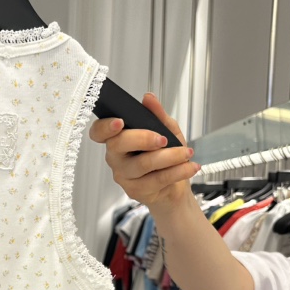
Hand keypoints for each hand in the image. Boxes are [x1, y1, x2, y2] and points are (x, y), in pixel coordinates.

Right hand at [89, 93, 199, 208]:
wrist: (174, 187)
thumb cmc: (166, 155)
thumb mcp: (167, 130)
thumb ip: (157, 114)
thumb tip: (148, 98)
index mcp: (117, 138)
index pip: (98, 132)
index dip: (105, 126)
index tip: (120, 122)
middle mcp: (115, 157)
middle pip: (118, 144)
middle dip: (144, 138)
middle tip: (164, 138)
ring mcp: (123, 175)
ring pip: (142, 163)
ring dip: (170, 156)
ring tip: (186, 153)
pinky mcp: (134, 191)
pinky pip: (156, 179)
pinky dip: (178, 171)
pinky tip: (190, 166)